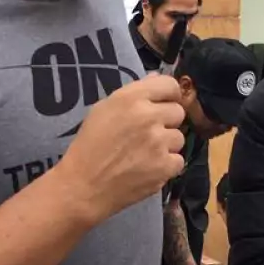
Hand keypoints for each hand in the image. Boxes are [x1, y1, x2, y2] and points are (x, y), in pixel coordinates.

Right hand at [57, 76, 184, 222]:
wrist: (84, 186)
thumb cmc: (90, 145)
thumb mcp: (103, 109)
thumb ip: (134, 92)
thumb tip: (158, 78)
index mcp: (132, 98)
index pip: (170, 85)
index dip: (169, 95)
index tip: (162, 105)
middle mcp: (149, 117)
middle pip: (178, 112)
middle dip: (166, 122)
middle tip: (148, 134)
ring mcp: (159, 143)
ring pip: (179, 138)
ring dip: (166, 145)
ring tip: (145, 154)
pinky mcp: (165, 167)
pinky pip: (178, 160)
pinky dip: (166, 166)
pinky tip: (148, 168)